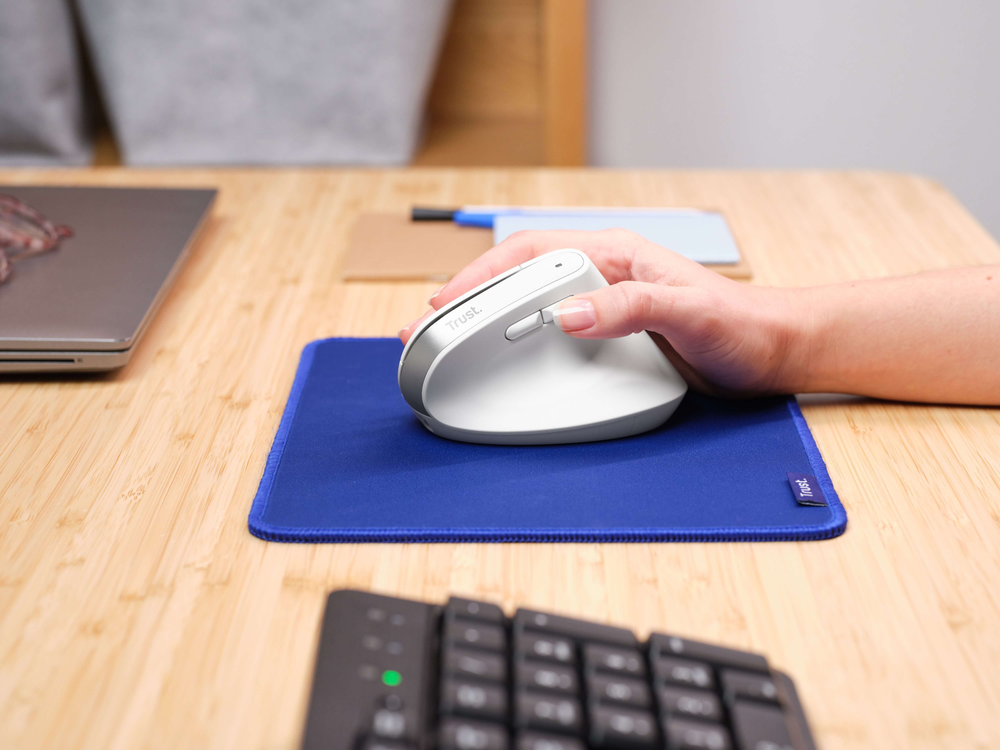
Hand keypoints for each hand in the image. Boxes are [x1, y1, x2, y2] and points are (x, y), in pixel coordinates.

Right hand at [399, 229, 806, 396]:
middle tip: (424, 326)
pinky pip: (548, 332)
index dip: (481, 274)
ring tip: (447, 341)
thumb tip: (565, 314)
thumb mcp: (687, 311)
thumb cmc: (739, 324)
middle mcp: (601, 276)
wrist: (770, 352)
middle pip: (517, 277)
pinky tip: (498, 357)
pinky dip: (514, 341)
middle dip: (467, 298)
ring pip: (527, 304)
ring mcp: (601, 306)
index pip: (530, 252)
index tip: (445, 301)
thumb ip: (630, 307)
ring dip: (484, 321)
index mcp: (613, 255)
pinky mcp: (607, 336)